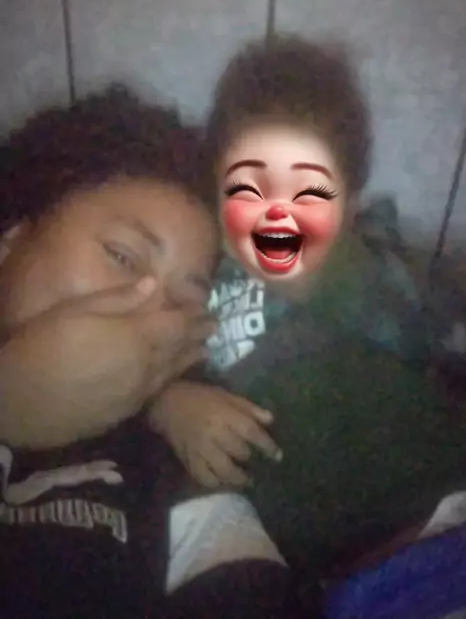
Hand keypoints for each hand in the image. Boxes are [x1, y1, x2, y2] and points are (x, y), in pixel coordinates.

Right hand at [0, 277, 215, 449]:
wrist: (18, 404)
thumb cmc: (43, 347)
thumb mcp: (76, 311)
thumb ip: (119, 299)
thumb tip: (154, 284)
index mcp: (134, 338)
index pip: (175, 324)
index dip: (193, 315)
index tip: (208, 308)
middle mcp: (143, 368)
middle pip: (179, 349)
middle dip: (198, 335)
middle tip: (214, 327)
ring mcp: (135, 394)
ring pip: (171, 372)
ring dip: (189, 358)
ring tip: (204, 348)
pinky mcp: (123, 412)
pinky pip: (155, 391)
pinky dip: (170, 378)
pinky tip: (170, 374)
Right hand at [149, 381, 281, 488]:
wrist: (167, 403)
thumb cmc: (200, 397)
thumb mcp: (226, 396)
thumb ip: (249, 408)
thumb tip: (271, 420)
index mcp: (225, 415)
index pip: (252, 433)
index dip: (267, 446)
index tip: (278, 456)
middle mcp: (214, 434)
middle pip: (240, 453)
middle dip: (252, 460)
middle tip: (259, 465)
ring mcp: (201, 450)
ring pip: (224, 471)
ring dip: (238, 478)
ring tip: (246, 480)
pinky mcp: (189, 460)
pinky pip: (205, 479)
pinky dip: (217, 484)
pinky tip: (224, 482)